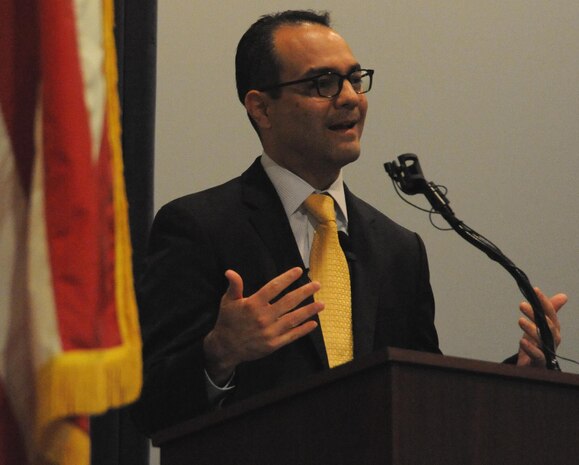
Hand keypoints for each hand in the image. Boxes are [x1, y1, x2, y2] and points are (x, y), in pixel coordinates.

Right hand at [203, 267, 322, 383]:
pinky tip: (313, 323)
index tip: (298, 271)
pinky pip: (291, 336)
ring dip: (309, 311)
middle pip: (288, 302)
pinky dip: (303, 330)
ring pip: (293, 319)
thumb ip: (234, 286)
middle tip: (317, 285)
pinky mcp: (273, 344)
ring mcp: (270, 332)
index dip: (287, 278)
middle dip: (304, 292)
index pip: (274, 288)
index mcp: (253, 304)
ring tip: (322, 304)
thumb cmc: (228, 321)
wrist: (226, 347)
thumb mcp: (228, 301)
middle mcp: (263, 317)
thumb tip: (230, 272)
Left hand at [516, 288, 566, 367]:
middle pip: (548, 326)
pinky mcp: (540, 364)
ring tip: (520, 320)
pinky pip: (539, 357)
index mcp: (553, 331)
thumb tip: (564, 296)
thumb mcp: (538, 327)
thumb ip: (548, 312)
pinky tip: (522, 341)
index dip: (544, 302)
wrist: (530, 370)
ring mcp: (548, 352)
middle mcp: (553, 341)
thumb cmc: (536, 346)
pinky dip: (531, 349)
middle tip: (522, 304)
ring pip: (544, 340)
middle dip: (536, 314)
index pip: (551, 314)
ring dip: (532, 329)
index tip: (535, 290)